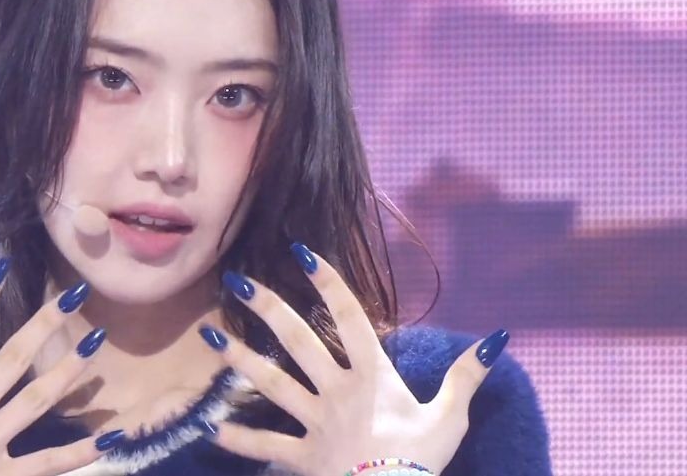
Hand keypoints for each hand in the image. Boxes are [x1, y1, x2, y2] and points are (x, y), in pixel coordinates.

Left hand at [198, 243, 508, 475]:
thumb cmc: (423, 462)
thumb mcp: (451, 417)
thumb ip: (467, 376)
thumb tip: (498, 336)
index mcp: (373, 377)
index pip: (350, 318)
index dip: (327, 283)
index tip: (302, 252)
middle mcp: (338, 392)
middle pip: (298, 342)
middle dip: (268, 308)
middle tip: (238, 281)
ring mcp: (315, 423)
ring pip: (271, 384)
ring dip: (239, 358)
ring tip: (209, 334)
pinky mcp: (301, 457)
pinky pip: (264, 446)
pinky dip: (236, 436)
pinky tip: (208, 422)